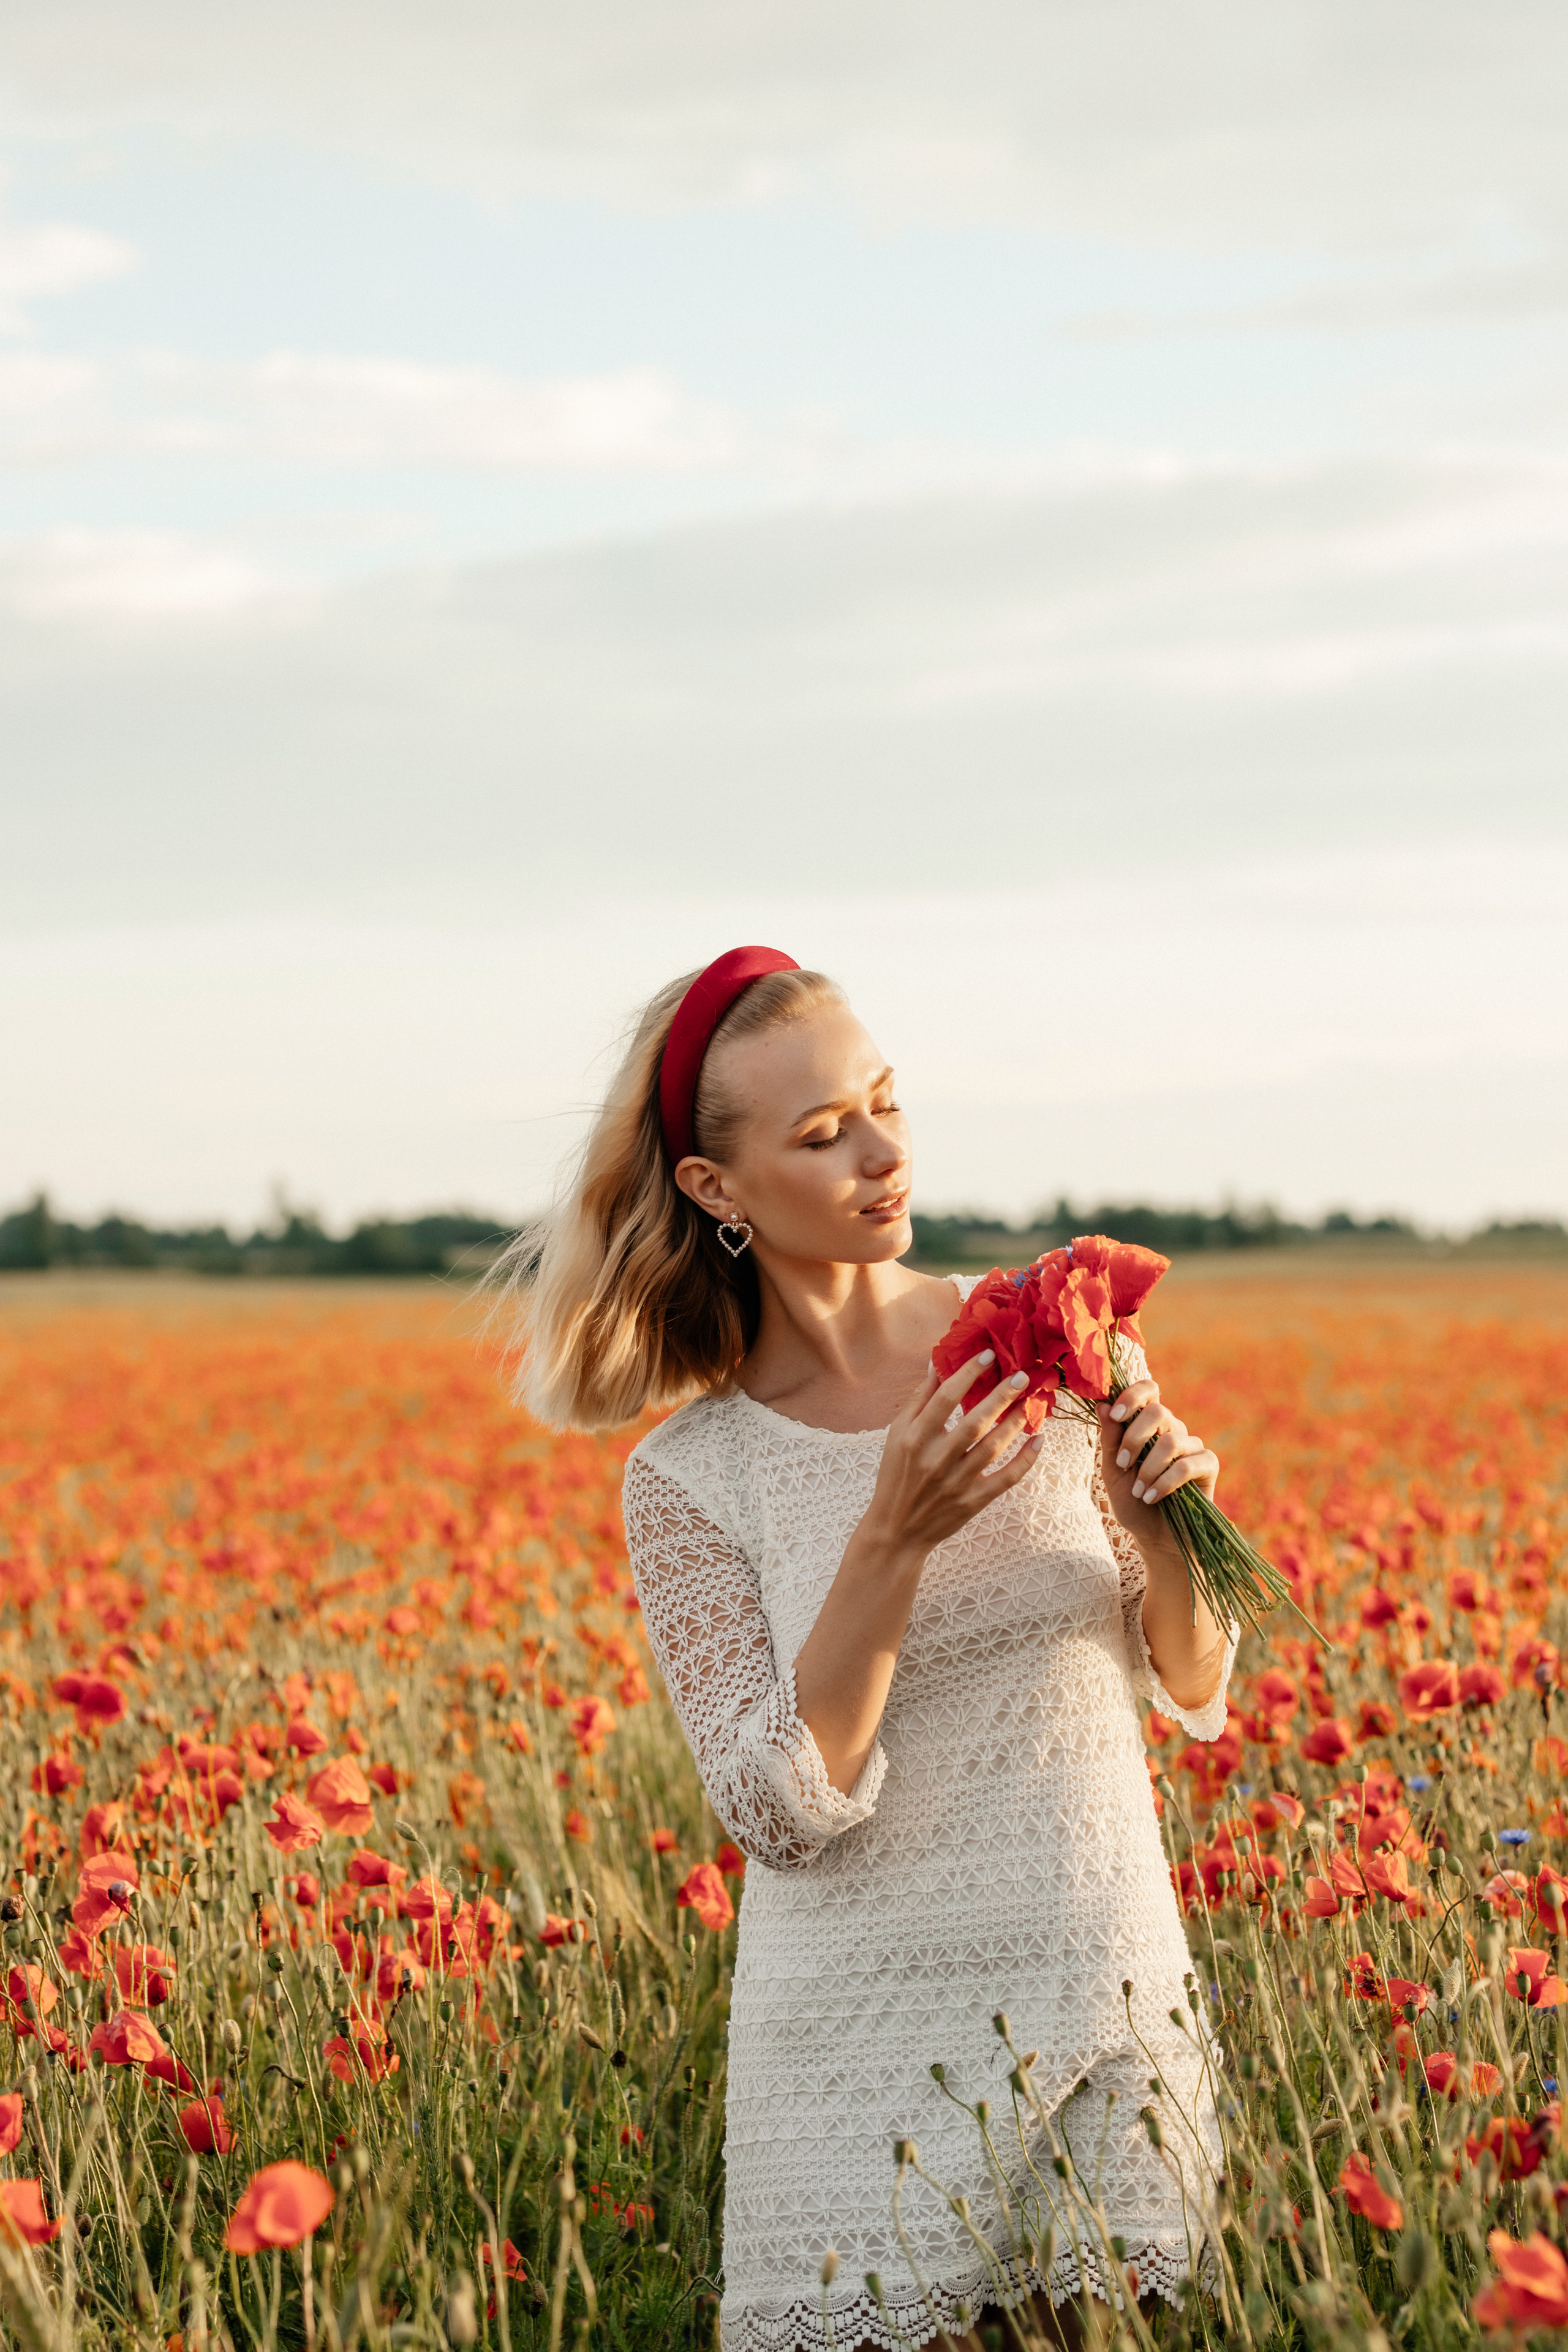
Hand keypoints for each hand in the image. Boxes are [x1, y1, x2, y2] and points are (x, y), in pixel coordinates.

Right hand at [864, 1351, 1042, 1563]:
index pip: (944, 1398)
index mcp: (914, 1438)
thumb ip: (918, 1399)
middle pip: (974, 1421)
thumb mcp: (897, 1434)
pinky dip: (1026, 1460)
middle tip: (1022, 1375)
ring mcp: (956, 1483)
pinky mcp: (972, 1502)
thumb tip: (936, 1363)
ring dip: (1015, 1423)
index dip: (968, 1373)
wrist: (897, 1530)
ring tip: (1031, 1403)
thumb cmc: (897, 1475)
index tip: (989, 1354)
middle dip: (1001, 1396)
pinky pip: (1006, 1479)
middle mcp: (935, 1459)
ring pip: (993, 1448)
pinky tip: (1038, 1440)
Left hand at [1096, 1377, 1217, 1543]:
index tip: (1116, 1414)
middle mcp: (1172, 1429)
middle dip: (1134, 1438)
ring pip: (1171, 1441)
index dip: (1132, 1395)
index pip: (1148, 1390)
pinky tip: (1152, 1498)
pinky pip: (1187, 1465)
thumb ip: (1110, 1439)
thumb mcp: (1113, 1472)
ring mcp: (1192, 1446)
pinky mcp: (1208, 1465)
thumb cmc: (1133, 1503)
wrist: (1155, 1538)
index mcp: (1148, 1425)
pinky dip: (1165, 1482)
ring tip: (1138, 1491)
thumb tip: (1103, 1404)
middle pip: (1158, 1412)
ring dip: (1148, 1469)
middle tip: (1123, 1464)